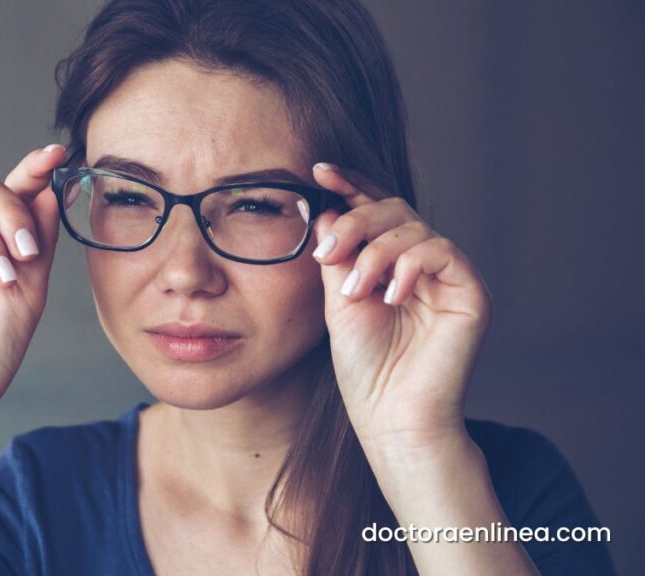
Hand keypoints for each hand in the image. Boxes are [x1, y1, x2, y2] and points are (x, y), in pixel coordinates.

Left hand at [310, 162, 492, 452]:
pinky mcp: (471, 292)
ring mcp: (449, 276)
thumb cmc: (366, 368)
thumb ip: (337, 256)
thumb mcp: (338, 301)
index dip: (350, 185)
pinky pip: (442, 251)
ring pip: (414, 227)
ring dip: (375, 252)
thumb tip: (328, 209)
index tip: (317, 172)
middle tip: (327, 253)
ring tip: (355, 291)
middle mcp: (423, 263)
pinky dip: (409, 266)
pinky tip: (389, 297)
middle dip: (355, 222)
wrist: (391, 416)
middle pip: (393, 209)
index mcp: (391, 263)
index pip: (374, 210)